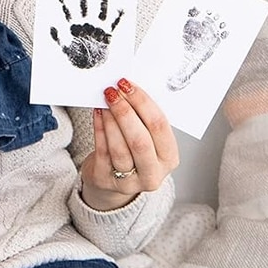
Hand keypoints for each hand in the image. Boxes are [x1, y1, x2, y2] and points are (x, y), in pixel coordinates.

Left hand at [79, 79, 178, 210]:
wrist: (112, 179)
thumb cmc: (132, 153)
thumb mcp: (148, 140)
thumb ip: (143, 119)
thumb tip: (128, 90)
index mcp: (169, 158)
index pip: (160, 127)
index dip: (144, 104)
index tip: (129, 86)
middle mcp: (152, 173)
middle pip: (140, 141)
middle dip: (126, 112)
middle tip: (114, 92)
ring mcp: (128, 181)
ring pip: (119, 148)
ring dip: (111, 119)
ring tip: (105, 101)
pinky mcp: (106, 180)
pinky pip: (102, 151)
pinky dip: (100, 129)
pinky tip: (98, 113)